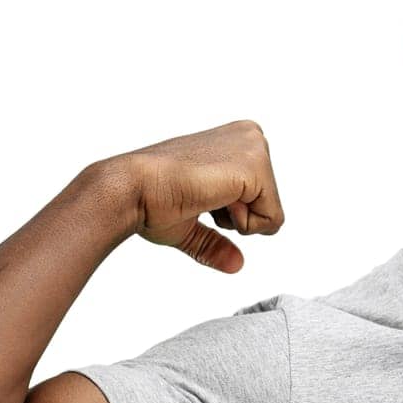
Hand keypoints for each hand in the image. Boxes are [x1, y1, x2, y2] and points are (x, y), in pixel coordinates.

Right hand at [106, 119, 286, 272]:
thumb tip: (237, 265)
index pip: (258, 198)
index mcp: (237, 143)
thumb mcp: (190, 224)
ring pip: (272, 213)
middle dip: (235, 217)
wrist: (130, 189)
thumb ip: (215, 241)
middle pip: (269, 204)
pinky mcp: (257, 165)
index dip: (228, 214)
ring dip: (237, 220)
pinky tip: (212, 198)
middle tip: (200, 198)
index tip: (197, 197)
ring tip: (204, 196)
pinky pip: (272, 220)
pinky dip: (243, 224)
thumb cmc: (150, 201)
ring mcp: (256, 147)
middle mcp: (252, 137)